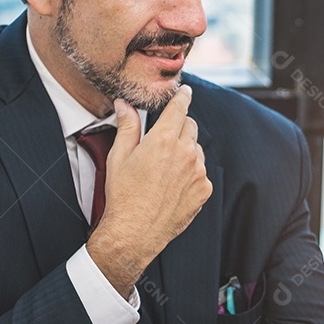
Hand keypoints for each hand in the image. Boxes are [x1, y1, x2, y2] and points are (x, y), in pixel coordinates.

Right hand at [88, 85, 212, 294]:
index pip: (179, 108)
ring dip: (185, 150)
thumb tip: (124, 105)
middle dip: (179, 126)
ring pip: (196, 149)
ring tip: (164, 169)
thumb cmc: (123, 195)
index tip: (186, 91)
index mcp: (164, 141)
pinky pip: (201, 172)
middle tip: (163, 139)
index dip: (183, 97)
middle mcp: (186, 153)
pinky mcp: (204, 189)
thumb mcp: (119, 157)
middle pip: (190, 126)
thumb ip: (127, 127)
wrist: (135, 232)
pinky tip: (172, 184)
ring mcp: (198, 172)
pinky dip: (190, 172)